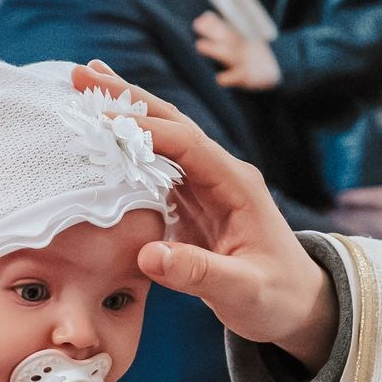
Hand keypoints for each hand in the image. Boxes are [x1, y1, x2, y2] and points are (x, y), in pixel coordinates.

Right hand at [71, 63, 338, 368]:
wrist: (300, 307)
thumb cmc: (278, 299)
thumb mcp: (243, 292)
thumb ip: (198, 273)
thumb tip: (148, 254)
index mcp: (237, 185)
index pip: (187, 144)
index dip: (145, 130)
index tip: (101, 120)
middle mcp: (222, 176)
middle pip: (172, 125)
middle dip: (128, 99)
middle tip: (81, 75)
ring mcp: (208, 187)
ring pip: (162, 140)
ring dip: (124, 115)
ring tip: (84, 87)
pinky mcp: (194, 203)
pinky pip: (157, 166)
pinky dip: (127, 147)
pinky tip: (102, 138)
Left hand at [192, 13, 279, 89]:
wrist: (284, 66)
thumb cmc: (257, 53)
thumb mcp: (246, 38)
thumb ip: (227, 30)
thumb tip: (205, 18)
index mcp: (242, 37)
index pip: (226, 26)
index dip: (214, 22)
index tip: (202, 18)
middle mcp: (243, 46)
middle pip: (226, 35)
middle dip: (212, 30)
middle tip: (197, 26)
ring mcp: (245, 60)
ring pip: (229, 53)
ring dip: (214, 49)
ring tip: (200, 45)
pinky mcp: (249, 76)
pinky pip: (238, 76)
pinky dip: (229, 78)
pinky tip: (220, 79)